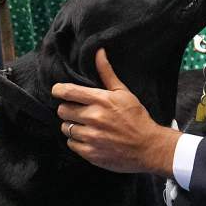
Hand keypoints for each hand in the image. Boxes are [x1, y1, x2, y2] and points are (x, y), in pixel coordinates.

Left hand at [52, 48, 179, 175]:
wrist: (148, 147)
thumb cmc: (136, 117)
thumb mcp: (124, 92)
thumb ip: (107, 73)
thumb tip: (99, 52)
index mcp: (101, 100)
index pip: (69, 92)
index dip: (59, 90)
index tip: (57, 91)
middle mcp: (94, 118)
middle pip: (63, 110)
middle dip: (68, 109)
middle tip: (77, 111)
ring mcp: (91, 137)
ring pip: (65, 128)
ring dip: (72, 126)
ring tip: (84, 126)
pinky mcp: (90, 153)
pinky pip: (71, 144)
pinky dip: (77, 141)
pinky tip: (88, 138)